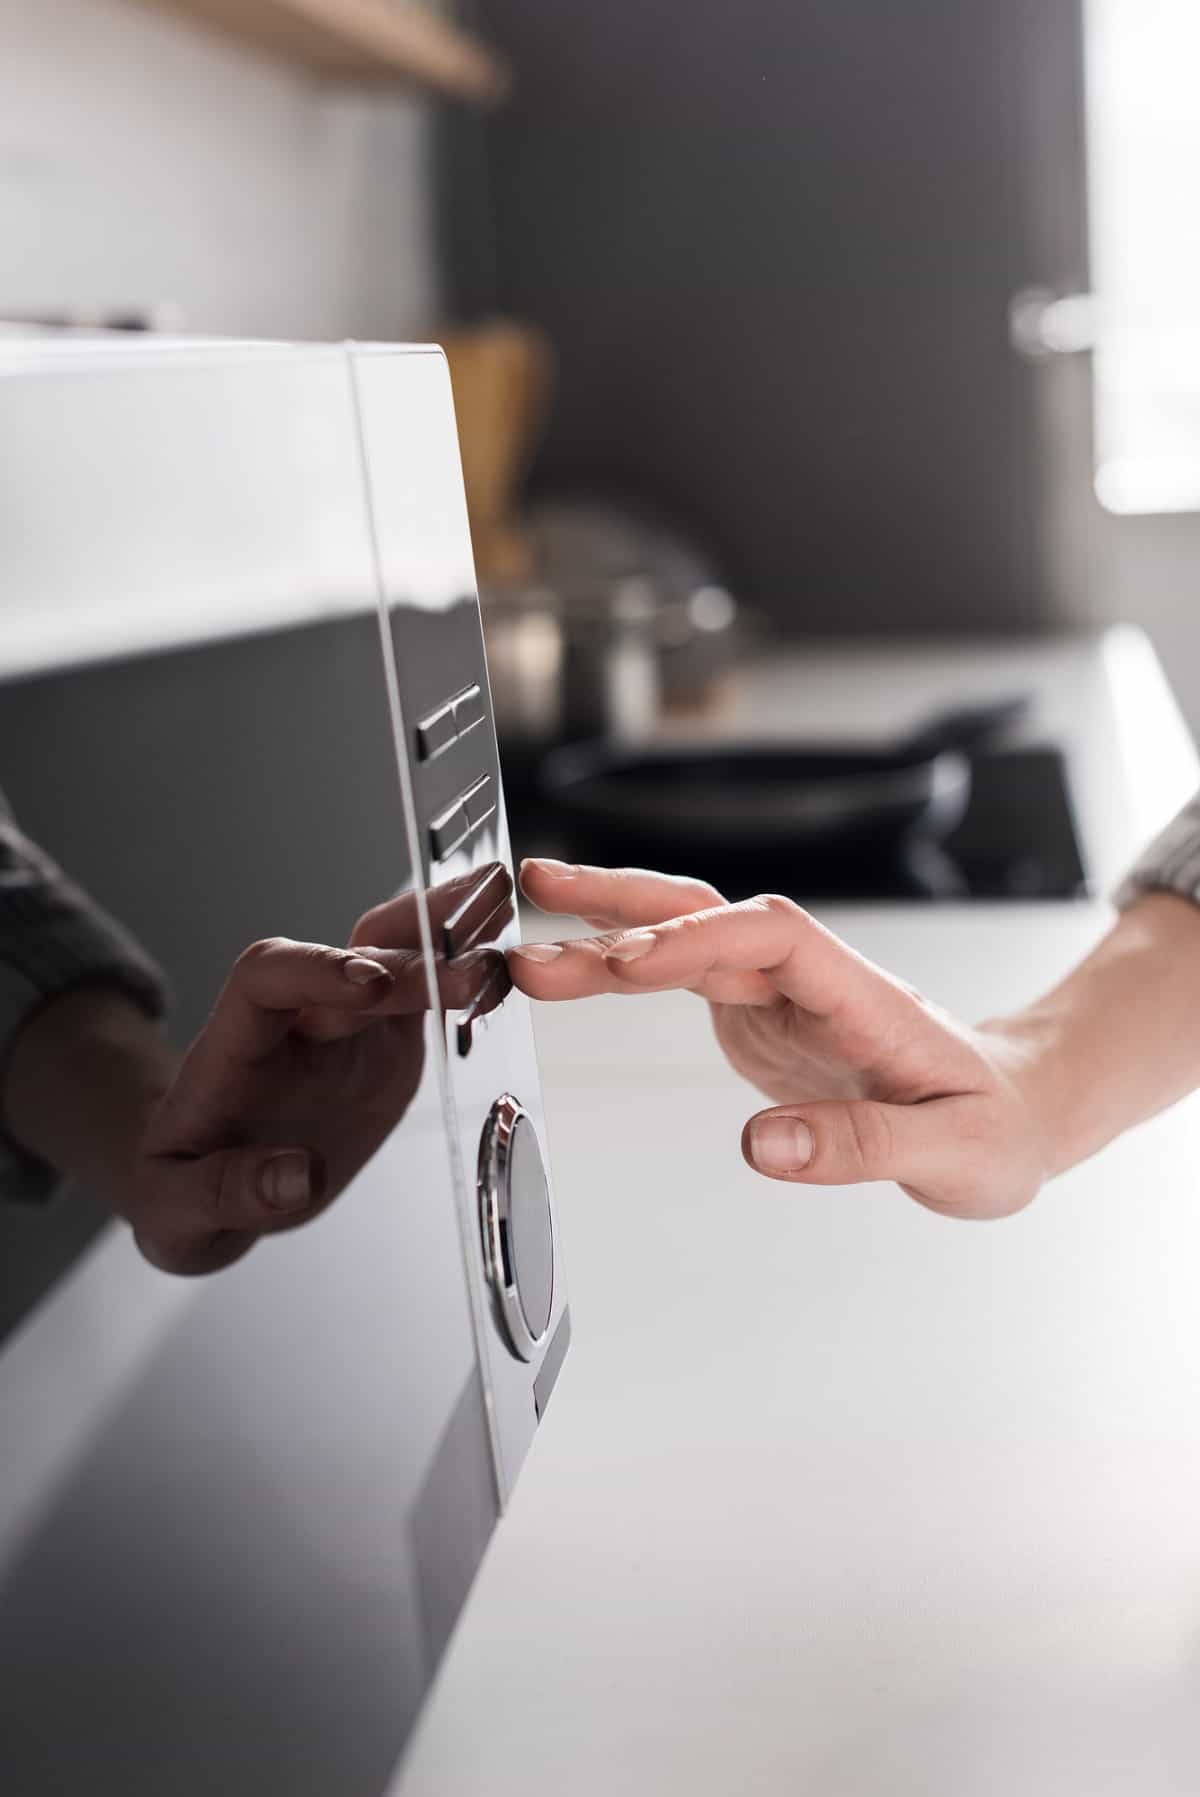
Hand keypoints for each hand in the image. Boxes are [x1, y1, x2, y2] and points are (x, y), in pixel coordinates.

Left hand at [132, 869, 504, 1274]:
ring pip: (396, 959)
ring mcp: (346, 1029)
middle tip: (470, 972)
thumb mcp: (179, 1208)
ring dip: (447, 940)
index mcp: (236, 1043)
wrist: (208, 1187)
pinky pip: (426, 997)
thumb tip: (300, 1177)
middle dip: (411, 958)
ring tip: (504, 917)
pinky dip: (466, 974)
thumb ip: (230, 1190)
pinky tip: (508, 960)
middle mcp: (296, 1020)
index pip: (268, 975)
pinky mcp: (386, 1048)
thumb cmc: (181, 1187)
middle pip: (351, 958)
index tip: (371, 987)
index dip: (321, 969)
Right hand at [511, 861, 1052, 1218]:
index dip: (696, 940)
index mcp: (861, 994)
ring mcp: (780, 995)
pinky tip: (574, 966)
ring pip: (685, 940)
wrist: (1009, 1112)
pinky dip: (622, 970)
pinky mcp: (758, 1018)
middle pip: (709, 917)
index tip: (628, 963)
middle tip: (535, 906)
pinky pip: (682, 979)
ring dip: (606, 933)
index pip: (771, 937)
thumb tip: (763, 1146)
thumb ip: (859, 1146)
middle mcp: (812, 980)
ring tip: (525, 938)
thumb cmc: (993, 1127)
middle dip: (622, 909)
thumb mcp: (953, 1154)